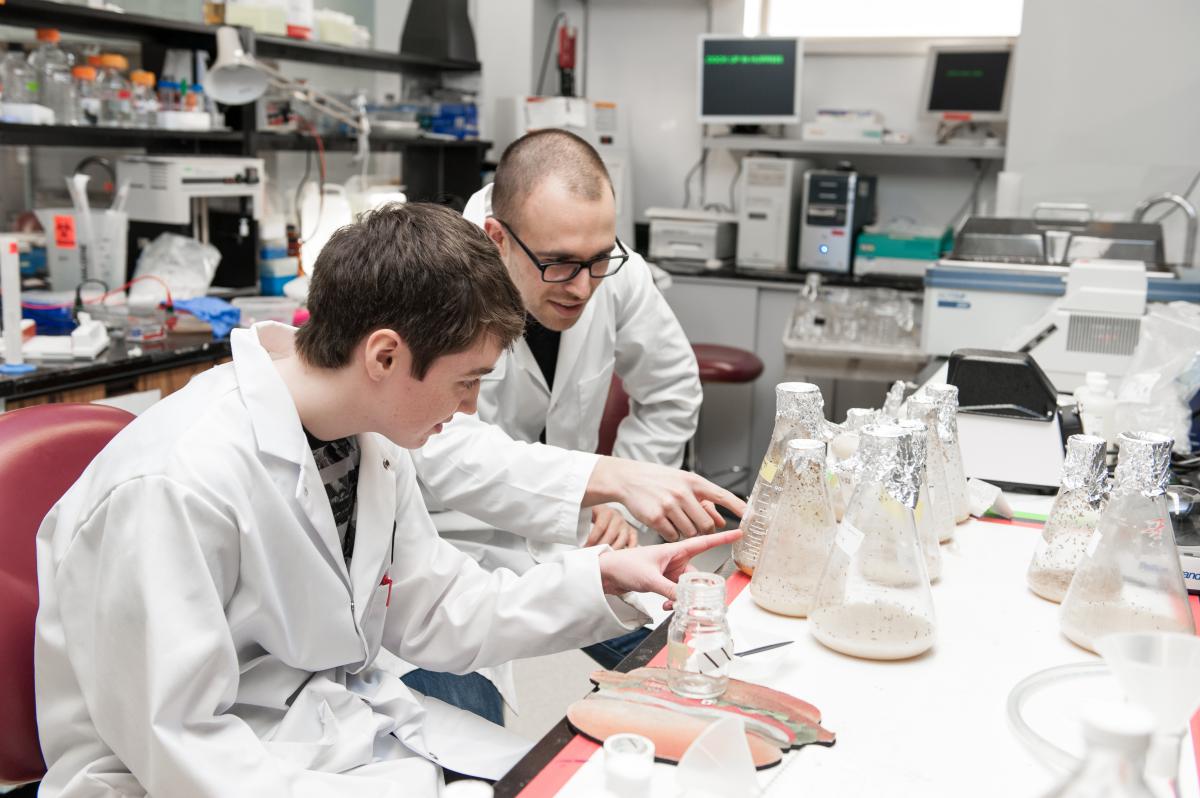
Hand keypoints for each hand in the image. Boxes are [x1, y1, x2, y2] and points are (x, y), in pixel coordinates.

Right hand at [584, 457, 746, 541]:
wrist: (629, 479)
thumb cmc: (659, 480)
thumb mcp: (683, 483)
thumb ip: (703, 501)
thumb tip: (721, 521)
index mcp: (693, 481)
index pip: (722, 496)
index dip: (739, 508)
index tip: (751, 517)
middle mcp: (683, 493)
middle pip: (706, 525)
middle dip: (703, 528)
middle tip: (692, 522)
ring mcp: (669, 505)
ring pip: (690, 532)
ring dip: (685, 531)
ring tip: (675, 518)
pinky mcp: (656, 517)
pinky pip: (673, 536)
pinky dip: (671, 534)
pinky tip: (664, 522)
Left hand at [598, 528, 741, 608]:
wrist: (605, 573)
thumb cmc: (623, 565)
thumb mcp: (650, 578)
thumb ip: (670, 590)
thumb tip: (686, 601)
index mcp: (674, 550)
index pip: (704, 542)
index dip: (722, 537)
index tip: (738, 532)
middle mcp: (674, 559)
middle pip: (697, 575)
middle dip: (696, 590)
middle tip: (695, 602)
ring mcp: (669, 571)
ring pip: (687, 588)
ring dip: (682, 599)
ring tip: (672, 606)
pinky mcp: (662, 581)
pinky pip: (677, 594)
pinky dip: (674, 602)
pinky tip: (666, 606)